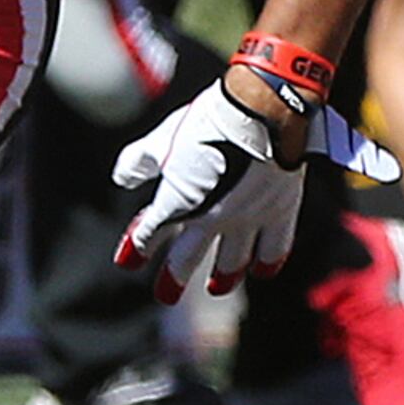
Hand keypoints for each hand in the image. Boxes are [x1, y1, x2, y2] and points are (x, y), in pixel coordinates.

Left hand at [112, 78, 309, 301]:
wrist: (263, 109)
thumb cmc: (209, 118)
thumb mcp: (164, 136)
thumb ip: (141, 161)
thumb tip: (122, 178)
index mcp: (179, 202)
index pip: (152, 232)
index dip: (138, 245)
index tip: (127, 259)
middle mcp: (212, 218)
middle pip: (188, 257)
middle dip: (174, 276)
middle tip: (165, 295)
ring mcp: (249, 219)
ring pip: (233, 259)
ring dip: (223, 275)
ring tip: (217, 286)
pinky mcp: (280, 211)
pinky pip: (274, 247)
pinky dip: (266, 260)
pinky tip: (262, 270)